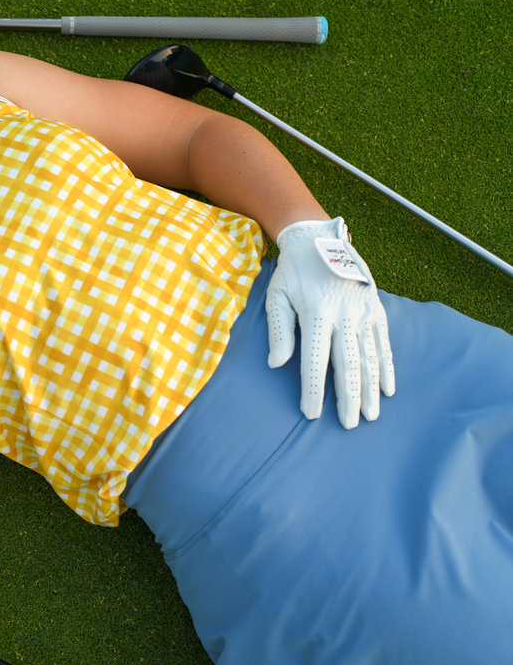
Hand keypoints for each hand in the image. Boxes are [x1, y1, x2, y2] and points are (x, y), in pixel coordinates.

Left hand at [266, 217, 394, 428]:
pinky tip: (388, 390)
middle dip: (348, 398)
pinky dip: (387, 368)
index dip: (313, 390)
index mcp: (316, 313)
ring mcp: (364, 312)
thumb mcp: (277, 297)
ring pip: (370, 358)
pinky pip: (384, 344)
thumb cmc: (292, 273)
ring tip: (370, 415)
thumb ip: (279, 331)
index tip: (311, 414)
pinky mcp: (376, 309)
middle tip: (349, 425)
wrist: (320, 239)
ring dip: (371, 390)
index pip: (314, 361)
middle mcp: (344, 315)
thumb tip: (276, 364)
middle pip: (348, 364)